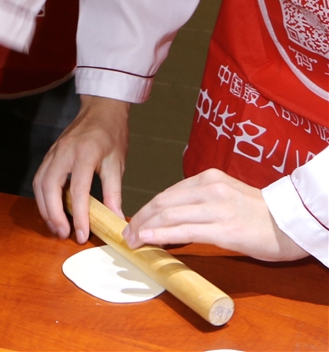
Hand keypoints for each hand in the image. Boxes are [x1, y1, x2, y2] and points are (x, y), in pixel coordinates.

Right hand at [33, 95, 129, 242]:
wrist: (99, 109)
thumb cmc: (111, 134)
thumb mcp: (116, 164)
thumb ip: (113, 193)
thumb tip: (116, 221)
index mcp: (83, 153)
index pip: (77, 190)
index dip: (79, 215)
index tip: (81, 235)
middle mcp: (63, 152)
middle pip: (49, 187)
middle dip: (53, 214)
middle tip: (63, 234)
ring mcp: (53, 152)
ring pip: (39, 183)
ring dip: (44, 207)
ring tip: (56, 227)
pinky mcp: (50, 155)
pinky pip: (40, 178)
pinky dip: (42, 197)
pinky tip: (51, 210)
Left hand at [123, 168, 307, 260]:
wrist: (291, 223)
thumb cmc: (259, 213)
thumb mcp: (225, 196)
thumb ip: (200, 201)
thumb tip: (171, 217)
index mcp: (208, 178)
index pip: (168, 193)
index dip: (147, 209)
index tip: (135, 221)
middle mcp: (209, 189)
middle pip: (163, 203)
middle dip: (141, 218)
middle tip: (127, 232)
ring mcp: (216, 208)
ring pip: (170, 215)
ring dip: (146, 228)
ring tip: (133, 239)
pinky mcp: (224, 229)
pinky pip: (185, 231)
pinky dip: (162, 234)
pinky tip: (148, 239)